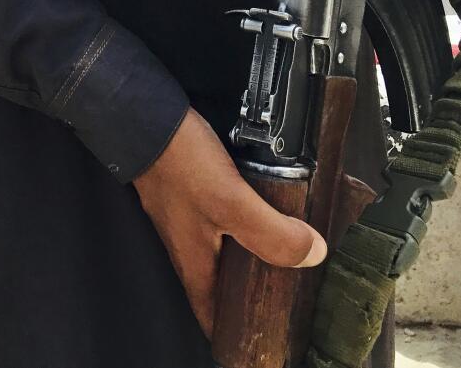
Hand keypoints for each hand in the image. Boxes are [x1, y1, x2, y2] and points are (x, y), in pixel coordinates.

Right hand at [132, 109, 325, 338]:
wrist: (147, 118)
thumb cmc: (179, 164)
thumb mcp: (232, 202)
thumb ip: (272, 233)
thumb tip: (312, 255)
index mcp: (194, 263)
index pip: (212, 317)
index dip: (235, 335)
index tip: (263, 341)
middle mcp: (187, 246)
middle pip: (220, 287)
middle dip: (248, 298)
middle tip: (287, 298)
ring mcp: (187, 219)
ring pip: (223, 253)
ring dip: (250, 259)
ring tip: (286, 256)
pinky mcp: (190, 194)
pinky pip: (222, 224)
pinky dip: (244, 226)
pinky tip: (263, 212)